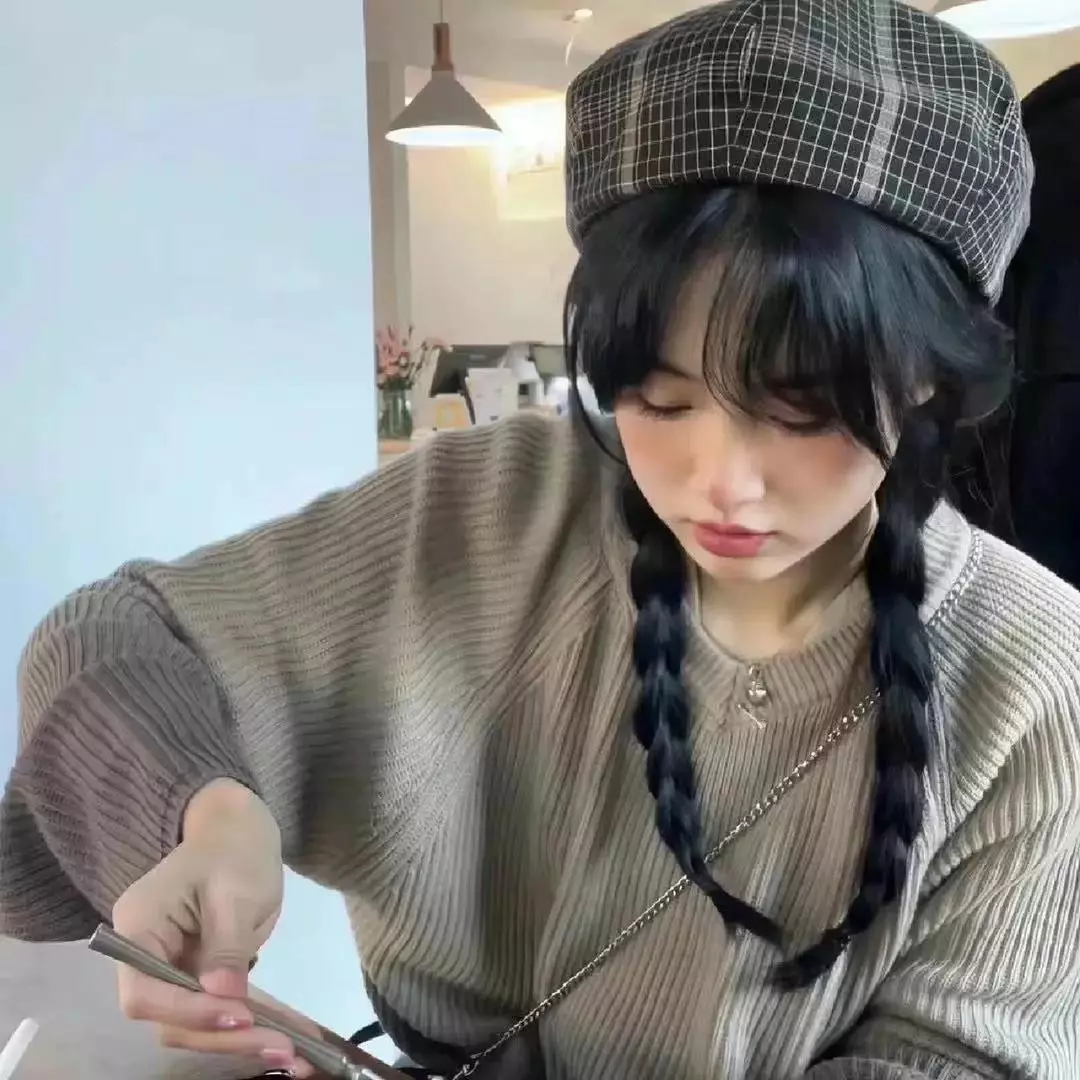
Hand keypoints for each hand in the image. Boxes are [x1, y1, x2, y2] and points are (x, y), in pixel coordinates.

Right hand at [111, 780, 310, 1075]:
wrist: (240, 830)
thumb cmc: (234, 849)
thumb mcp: (235, 890)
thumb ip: (226, 944)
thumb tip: (224, 997)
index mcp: (137, 928)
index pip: (145, 993)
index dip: (188, 1014)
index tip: (240, 1016)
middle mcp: (145, 957)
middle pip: (170, 1019)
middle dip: (224, 1038)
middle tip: (281, 1050)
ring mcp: (171, 970)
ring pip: (195, 1025)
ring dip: (241, 1043)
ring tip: (295, 1057)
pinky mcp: (198, 977)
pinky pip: (218, 1011)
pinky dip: (251, 1027)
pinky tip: (289, 1042)